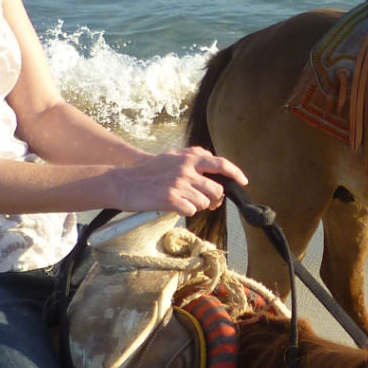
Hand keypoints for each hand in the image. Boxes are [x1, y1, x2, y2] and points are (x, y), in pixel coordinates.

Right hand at [110, 146, 248, 216]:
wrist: (124, 182)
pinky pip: (191, 211)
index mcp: (189, 157)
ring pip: (205, 203)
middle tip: (204, 201)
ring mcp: (179, 184)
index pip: (221, 164)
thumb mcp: (172, 156)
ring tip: (182, 201)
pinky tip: (173, 205)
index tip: (243, 182)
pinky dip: (185, 211)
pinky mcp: (171, 199)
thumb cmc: (149, 171)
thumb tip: (214, 163)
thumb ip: (193, 157)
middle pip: (217, 190)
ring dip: (197, 206)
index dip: (236, 174)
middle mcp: (186, 169)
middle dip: (213, 199)